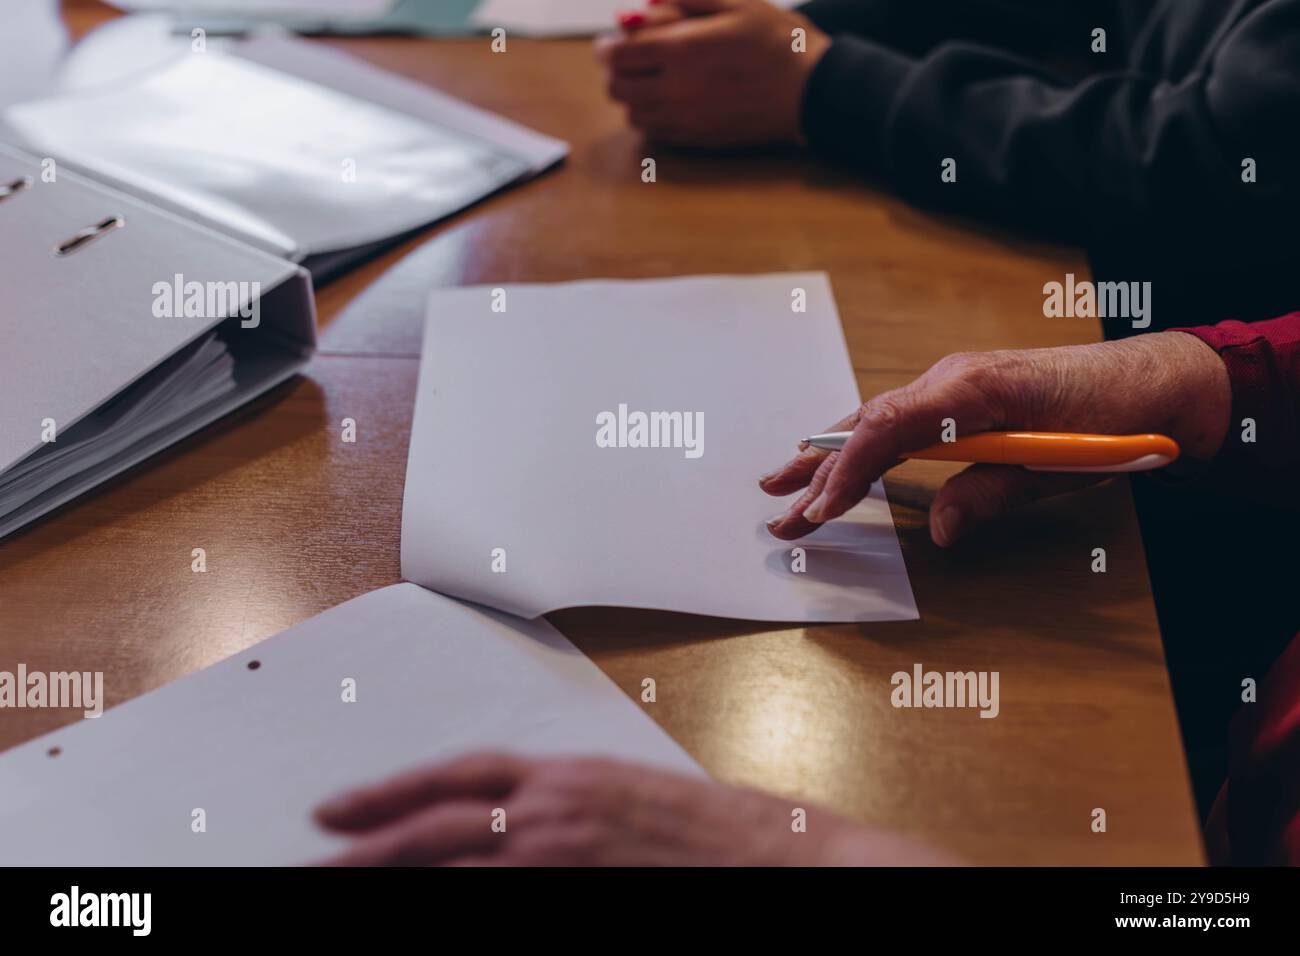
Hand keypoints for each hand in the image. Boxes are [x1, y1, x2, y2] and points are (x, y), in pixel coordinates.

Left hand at [315, 752, 952, 865]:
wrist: (791, 864)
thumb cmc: (728, 835)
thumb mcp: (635, 800)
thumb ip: (568, 811)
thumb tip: (510, 829)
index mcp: (571, 776)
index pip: (459, 776)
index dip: (391, 790)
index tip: (339, 806)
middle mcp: (557, 813)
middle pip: (436, 826)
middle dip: (366, 843)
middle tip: (312, 853)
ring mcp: (566, 859)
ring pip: (452, 869)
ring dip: (390, 875)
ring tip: (334, 880)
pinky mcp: (582, 899)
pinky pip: (496, 907)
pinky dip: (455, 904)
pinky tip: (422, 911)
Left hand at [597, 0, 830, 147]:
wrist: (811, 89)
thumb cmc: (778, 40)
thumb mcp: (735, 1)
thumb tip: (641, 4)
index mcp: (681, 51)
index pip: (618, 56)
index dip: (607, 47)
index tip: (611, 41)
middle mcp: (677, 91)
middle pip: (617, 89)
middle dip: (616, 71)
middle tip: (628, 59)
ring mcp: (687, 120)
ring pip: (633, 115)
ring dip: (632, 97)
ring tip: (649, 80)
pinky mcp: (698, 139)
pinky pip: (656, 133)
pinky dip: (651, 117)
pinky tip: (669, 101)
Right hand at [760, 332, 1232, 545]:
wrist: (1155, 381)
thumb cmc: (1114, 416)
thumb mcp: (1057, 464)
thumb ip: (992, 493)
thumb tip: (939, 532)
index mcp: (974, 388)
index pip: (889, 426)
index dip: (848, 468)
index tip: (820, 509)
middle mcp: (954, 379)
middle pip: (868, 423)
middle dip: (817, 469)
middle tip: (776, 510)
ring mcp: (955, 386)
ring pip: (875, 420)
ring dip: (828, 456)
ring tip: (781, 484)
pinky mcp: (963, 399)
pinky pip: (898, 421)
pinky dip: (862, 444)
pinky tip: (839, 462)